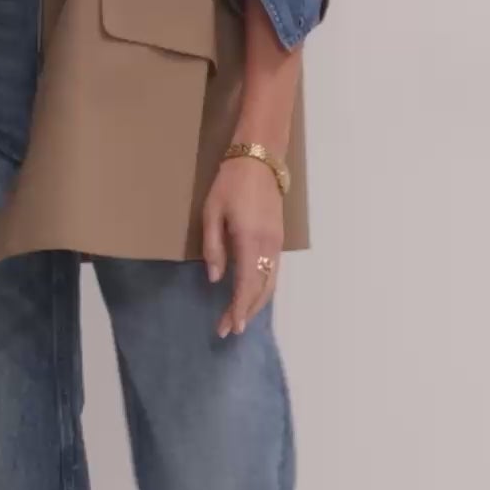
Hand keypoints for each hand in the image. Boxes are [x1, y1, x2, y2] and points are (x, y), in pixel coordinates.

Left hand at [201, 153, 284, 337]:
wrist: (260, 159)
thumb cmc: (230, 183)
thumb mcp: (211, 212)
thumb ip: (213, 247)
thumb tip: (216, 278)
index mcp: (250, 239)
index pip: (246, 284)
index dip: (238, 308)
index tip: (230, 327)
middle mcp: (268, 245)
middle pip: (262, 289)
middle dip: (246, 312)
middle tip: (229, 329)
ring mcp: (277, 242)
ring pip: (270, 283)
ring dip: (256, 303)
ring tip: (240, 318)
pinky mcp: (278, 238)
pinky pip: (273, 272)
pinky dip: (263, 289)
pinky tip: (251, 295)